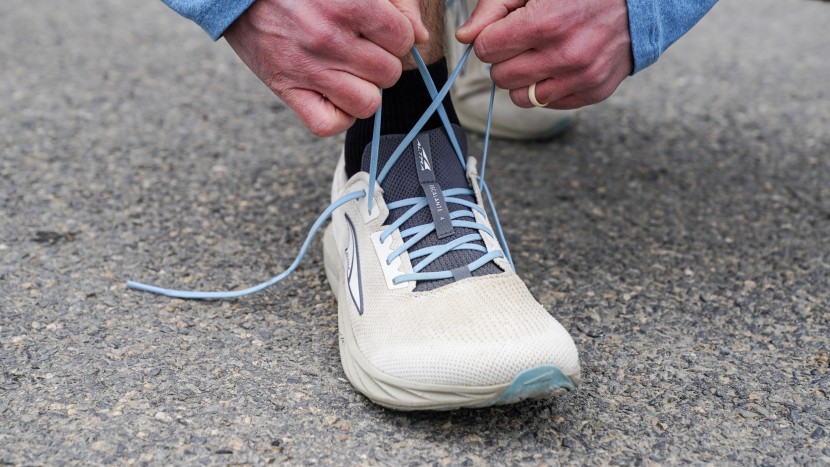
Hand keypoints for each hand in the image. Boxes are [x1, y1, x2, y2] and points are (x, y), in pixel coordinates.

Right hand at [225, 0, 427, 135]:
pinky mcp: (287, 90)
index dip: (398, 36)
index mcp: (349, 4)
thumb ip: (393, 1)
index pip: (403, 39)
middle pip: (388, 73)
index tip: (381, 31)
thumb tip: (417, 36)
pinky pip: (329, 125)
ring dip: (365, 90)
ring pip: (368, 103)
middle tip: (361, 49)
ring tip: (349, 72)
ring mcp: (308, 68)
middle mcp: (329, 39)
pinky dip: (338, 116)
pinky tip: (334, 94)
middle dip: (381, 62)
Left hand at [455, 0, 632, 109]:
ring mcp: (581, 77)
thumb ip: (493, 7)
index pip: (485, 50)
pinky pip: (548, 104)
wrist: (640, 2)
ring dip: (522, 78)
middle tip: (522, 41)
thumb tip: (464, 37)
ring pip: (520, 97)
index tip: (506, 27)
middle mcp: (564, 55)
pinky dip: (547, 87)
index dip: (491, 37)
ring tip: (539, 54)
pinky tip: (560, 64)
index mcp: (545, 23)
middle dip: (504, 58)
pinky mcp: (594, 92)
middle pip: (499, 76)